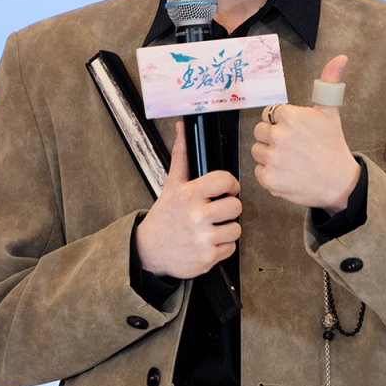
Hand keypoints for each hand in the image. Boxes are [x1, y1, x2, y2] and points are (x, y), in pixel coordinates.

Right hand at [135, 118, 241, 277]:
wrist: (149, 250)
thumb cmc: (164, 217)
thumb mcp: (171, 185)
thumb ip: (181, 156)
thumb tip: (182, 128)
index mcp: (189, 195)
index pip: (226, 181)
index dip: (231, 184)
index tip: (227, 189)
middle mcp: (196, 216)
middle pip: (236, 206)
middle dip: (229, 208)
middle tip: (217, 210)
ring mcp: (202, 238)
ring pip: (236, 228)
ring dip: (227, 228)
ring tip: (212, 227)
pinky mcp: (207, 257)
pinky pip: (231, 248)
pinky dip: (222, 246)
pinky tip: (208, 241)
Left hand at [251, 55, 360, 209]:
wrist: (339, 183)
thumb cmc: (333, 146)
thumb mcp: (330, 112)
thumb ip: (328, 82)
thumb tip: (340, 57)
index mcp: (290, 116)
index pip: (269, 114)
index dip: (281, 123)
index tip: (295, 132)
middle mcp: (279, 135)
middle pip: (260, 131)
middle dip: (273, 137)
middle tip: (293, 147)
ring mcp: (272, 158)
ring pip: (257, 150)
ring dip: (269, 155)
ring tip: (290, 160)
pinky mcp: (269, 179)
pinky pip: (258, 170)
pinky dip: (269, 174)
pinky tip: (287, 173)